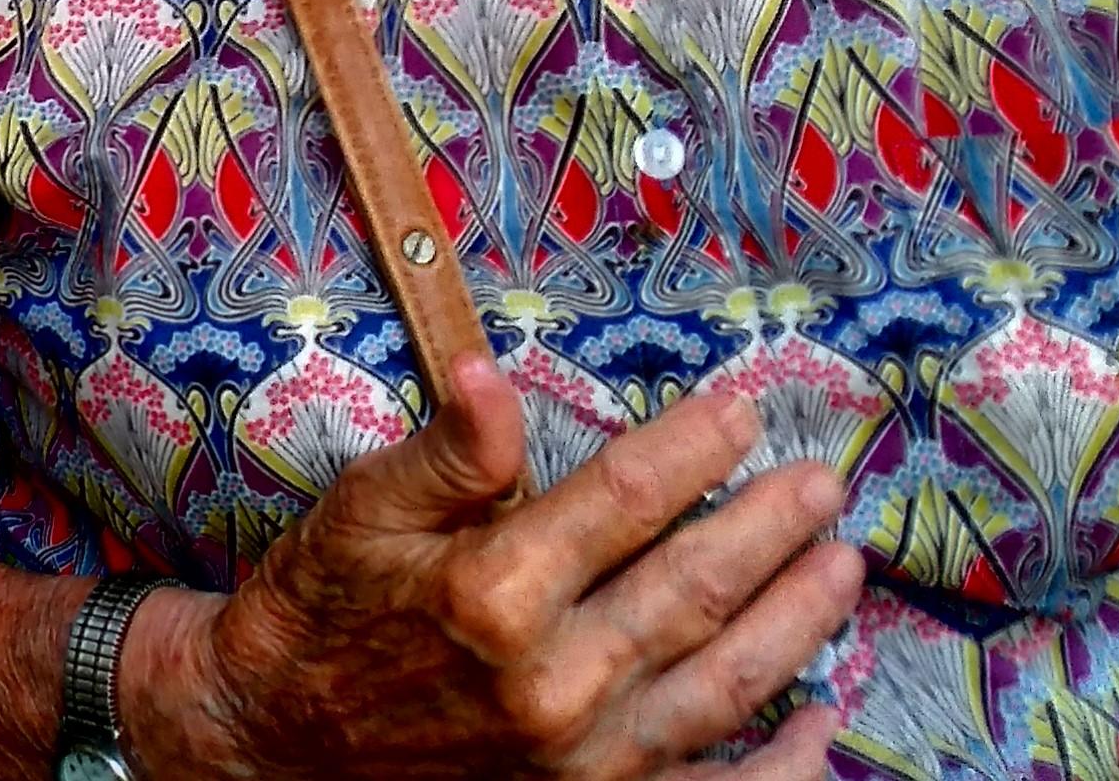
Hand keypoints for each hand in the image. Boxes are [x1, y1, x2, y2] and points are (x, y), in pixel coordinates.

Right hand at [126, 362, 864, 780]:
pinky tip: (826, 725)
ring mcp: (582, 761)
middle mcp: (553, 684)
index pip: (628, 499)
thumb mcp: (359, 512)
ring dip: (796, 621)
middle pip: (695, 587)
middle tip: (824, 479)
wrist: (274, 743)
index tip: (744, 408)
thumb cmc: (318, 612)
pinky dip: (783, 768)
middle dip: (771, 526)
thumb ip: (445, 452)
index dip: (696, 447)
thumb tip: (492, 376)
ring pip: (723, 682)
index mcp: (495, 593)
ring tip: (844, 565)